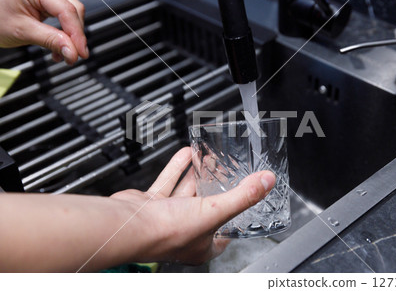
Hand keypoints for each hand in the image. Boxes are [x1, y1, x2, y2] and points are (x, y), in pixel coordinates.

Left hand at [0, 0, 87, 64]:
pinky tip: (60, 44)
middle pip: (73, 9)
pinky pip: (66, 14)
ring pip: (73, 13)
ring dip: (71, 35)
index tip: (80, 52)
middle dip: (75, 35)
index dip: (76, 33)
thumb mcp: (23, 32)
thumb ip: (51, 41)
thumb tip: (73, 52)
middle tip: (74, 56)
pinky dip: (66, 32)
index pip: (65, 9)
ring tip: (64, 53)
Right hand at [111, 147, 275, 264]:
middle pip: (206, 206)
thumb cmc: (166, 232)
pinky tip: (186, 154)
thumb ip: (243, 196)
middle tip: (226, 171)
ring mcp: (166, 217)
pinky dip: (178, 168)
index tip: (244, 200)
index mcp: (202, 244)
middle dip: (217, 186)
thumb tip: (266, 182)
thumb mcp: (215, 212)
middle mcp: (184, 233)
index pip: (226, 231)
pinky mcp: (151, 204)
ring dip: (198, 174)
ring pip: (187, 192)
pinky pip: (168, 182)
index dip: (237, 217)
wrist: (127, 225)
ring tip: (210, 158)